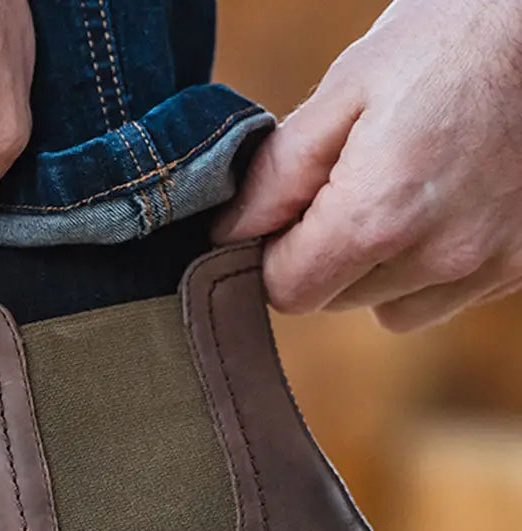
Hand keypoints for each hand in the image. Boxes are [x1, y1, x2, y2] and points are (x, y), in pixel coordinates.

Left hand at [213, 0, 521, 331]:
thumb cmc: (451, 36)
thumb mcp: (346, 90)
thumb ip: (276, 175)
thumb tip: (227, 235)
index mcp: (379, 216)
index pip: (288, 292)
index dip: (274, 255)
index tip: (286, 214)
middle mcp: (437, 256)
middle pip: (335, 299)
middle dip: (325, 254)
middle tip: (352, 181)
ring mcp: (486, 267)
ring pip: (388, 306)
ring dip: (377, 267)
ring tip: (406, 187)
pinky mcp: (520, 266)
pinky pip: (444, 297)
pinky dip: (430, 267)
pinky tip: (446, 202)